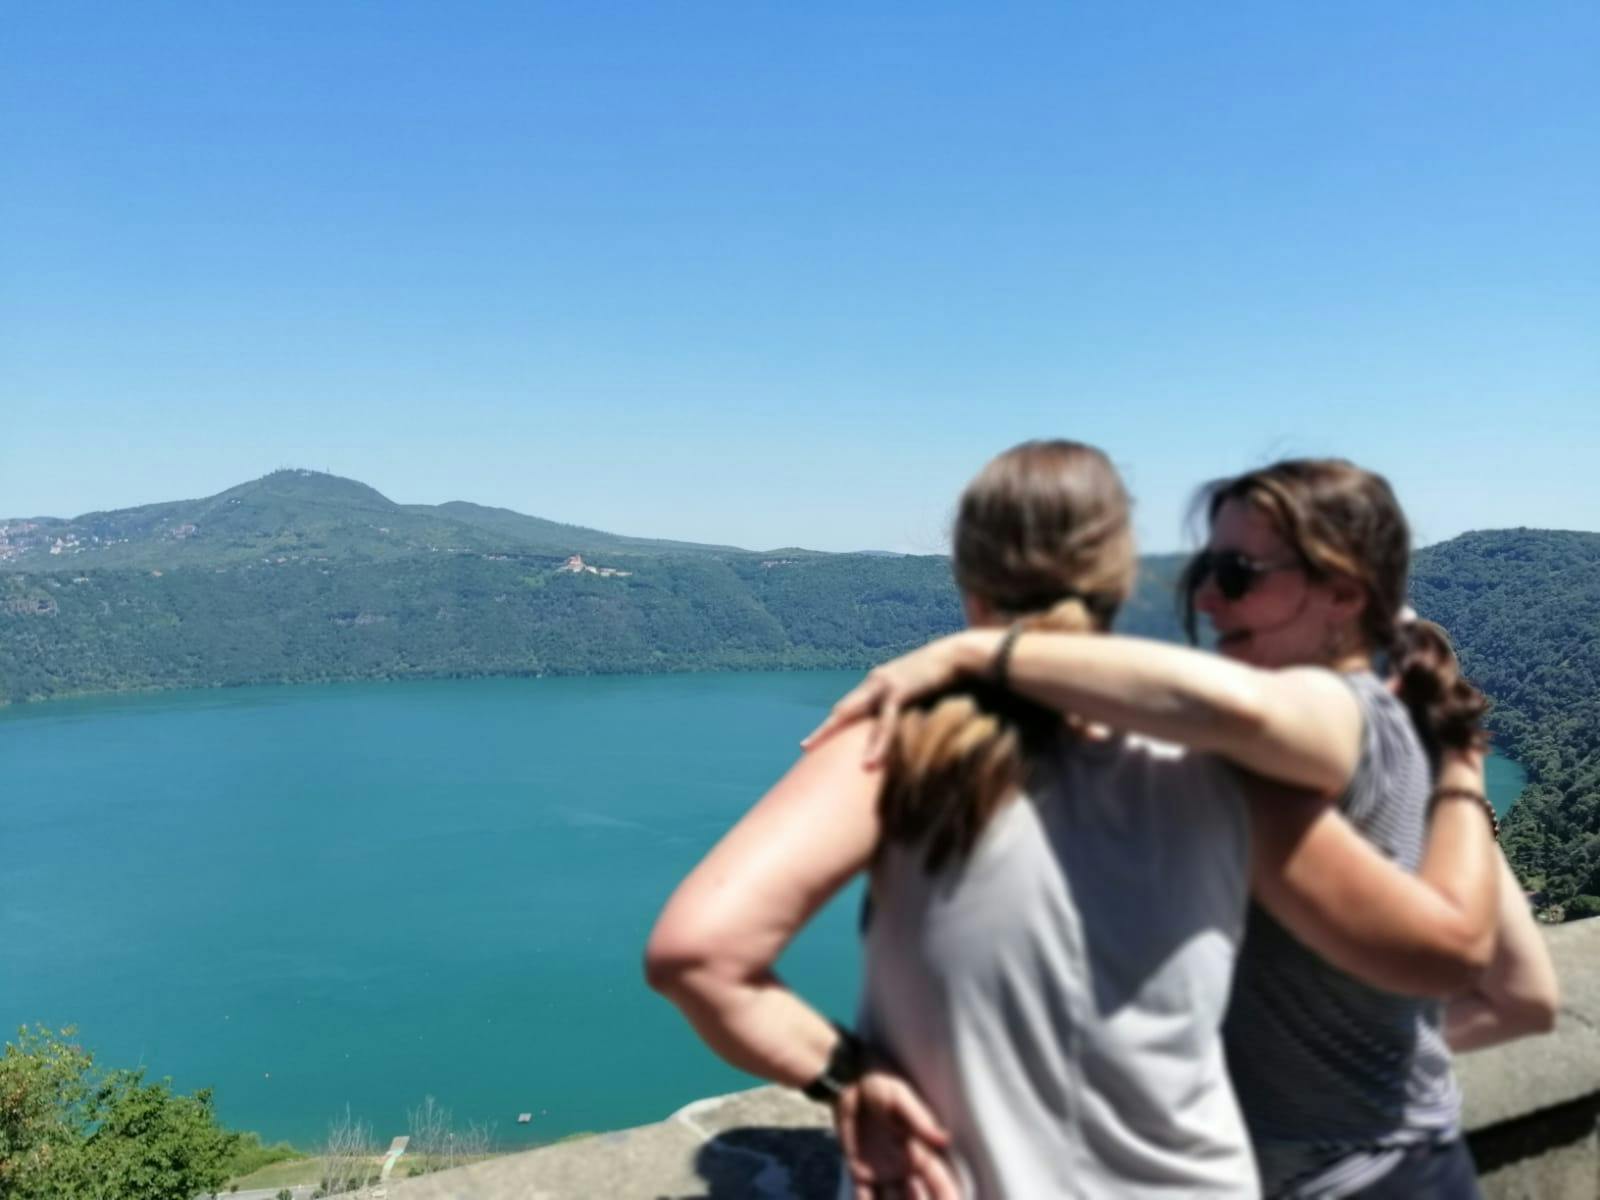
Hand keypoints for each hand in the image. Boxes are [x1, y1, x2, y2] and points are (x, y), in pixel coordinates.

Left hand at [802, 634, 978, 766]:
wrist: (957, 655)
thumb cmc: (940, 674)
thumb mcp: (916, 690)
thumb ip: (904, 704)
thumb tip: (901, 723)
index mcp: (876, 682)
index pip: (849, 705)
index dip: (834, 722)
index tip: (817, 736)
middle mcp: (875, 682)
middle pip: (843, 709)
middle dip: (824, 729)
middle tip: (805, 747)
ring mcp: (885, 685)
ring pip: (856, 715)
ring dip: (840, 737)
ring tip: (822, 754)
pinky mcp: (899, 692)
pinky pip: (885, 723)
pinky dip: (878, 744)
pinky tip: (872, 762)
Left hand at [834, 1068, 958, 1199]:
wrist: (847, 1080)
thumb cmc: (880, 1083)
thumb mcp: (900, 1097)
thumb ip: (918, 1119)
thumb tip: (944, 1139)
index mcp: (921, 1152)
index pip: (940, 1183)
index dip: (948, 1198)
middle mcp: (906, 1168)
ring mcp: (883, 1173)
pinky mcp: (859, 1172)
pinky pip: (865, 1198)